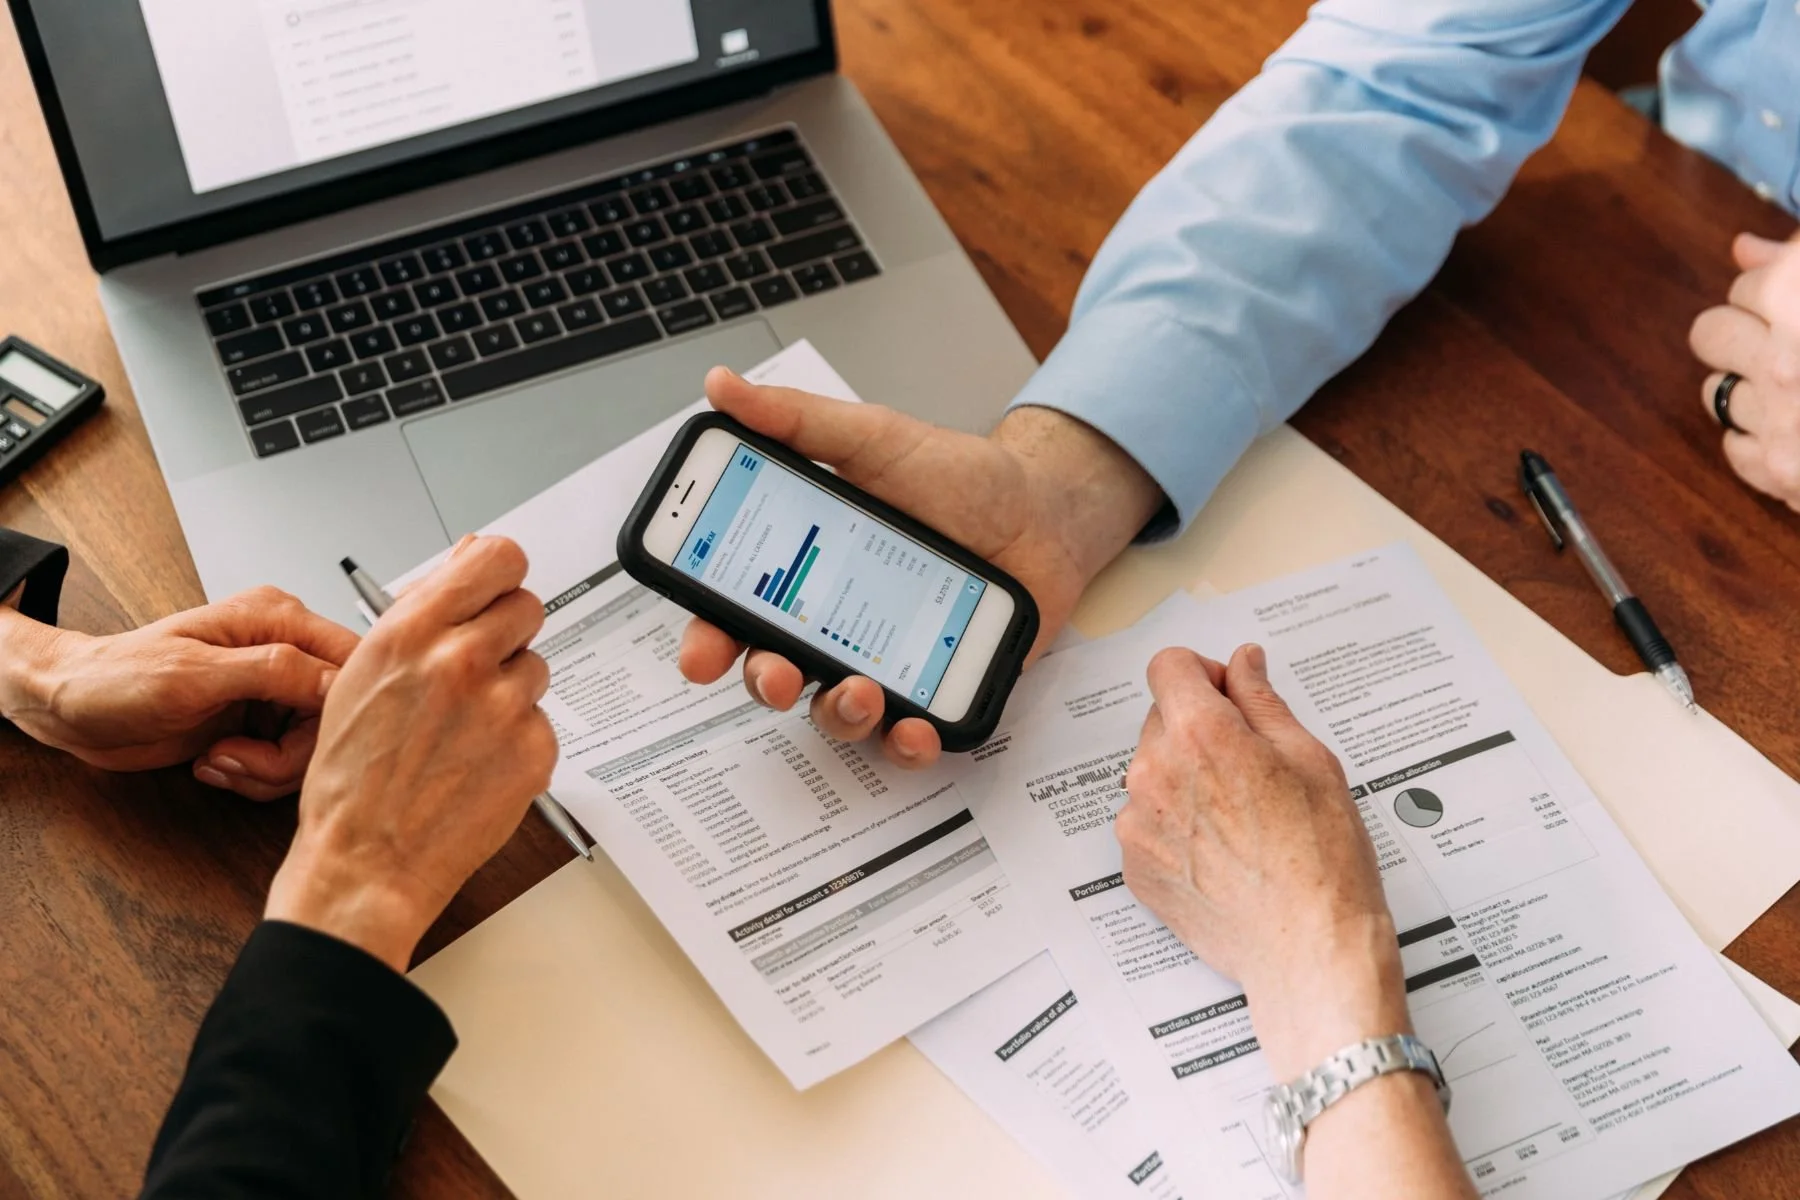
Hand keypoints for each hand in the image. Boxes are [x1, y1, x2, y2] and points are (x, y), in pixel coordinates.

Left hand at [0, 587, 358, 799]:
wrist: (74, 710)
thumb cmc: (117, 678)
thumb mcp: (196, 674)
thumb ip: (275, 671)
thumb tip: (338, 680)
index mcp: (278, 620)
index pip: (351, 662)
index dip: (342, 708)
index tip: (309, 739)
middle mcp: (285, 652)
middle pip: (336, 715)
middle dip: (293, 752)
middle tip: (241, 758)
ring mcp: (273, 692)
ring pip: (314, 746)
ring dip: (269, 769)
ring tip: (221, 760)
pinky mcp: (260, 724)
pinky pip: (288, 762)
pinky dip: (256, 775)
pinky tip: (218, 763)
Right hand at [265, 536, 555, 971]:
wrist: (365, 861)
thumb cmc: (352, 778)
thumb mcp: (363, 674)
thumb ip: (422, 610)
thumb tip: (468, 555)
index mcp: (412, 633)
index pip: (498, 558)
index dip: (499, 573)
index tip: (494, 589)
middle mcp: (461, 661)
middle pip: (527, 606)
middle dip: (504, 633)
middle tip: (472, 671)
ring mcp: (503, 706)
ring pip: (536, 666)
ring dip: (509, 689)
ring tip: (463, 730)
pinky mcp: (534, 749)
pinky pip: (542, 720)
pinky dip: (518, 738)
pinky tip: (477, 762)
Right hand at [679, 368, 1162, 768]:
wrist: (1044, 511)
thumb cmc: (959, 480)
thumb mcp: (876, 438)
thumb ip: (799, 421)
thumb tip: (723, 387)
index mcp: (805, 568)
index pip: (734, 611)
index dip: (707, 638)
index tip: (699, 651)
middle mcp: (835, 622)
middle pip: (775, 672)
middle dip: (763, 683)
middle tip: (775, 674)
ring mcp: (884, 662)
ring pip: (835, 714)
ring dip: (835, 714)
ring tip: (860, 692)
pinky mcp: (937, 691)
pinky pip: (907, 738)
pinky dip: (904, 745)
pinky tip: (913, 729)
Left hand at [1116, 645, 1404, 1080]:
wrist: (1309, 951)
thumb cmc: (1323, 859)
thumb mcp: (1309, 759)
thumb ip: (1262, 700)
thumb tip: (1242, 662)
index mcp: (1200, 735)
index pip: (1168, 666)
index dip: (1202, 674)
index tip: (1228, 695)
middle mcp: (1154, 773)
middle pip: (1161, 719)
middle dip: (1199, 727)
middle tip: (1251, 767)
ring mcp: (1138, 824)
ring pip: (1153, 772)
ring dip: (1185, 778)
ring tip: (1242, 819)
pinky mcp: (1135, 866)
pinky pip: (1147, 823)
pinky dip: (1176, 826)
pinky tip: (1223, 851)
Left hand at [1690, 230, 1799, 509]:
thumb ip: (1796, 258)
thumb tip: (1742, 246)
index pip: (1748, 279)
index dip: (1775, 292)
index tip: (1796, 304)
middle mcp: (1786, 356)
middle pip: (1711, 332)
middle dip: (1744, 336)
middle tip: (1791, 347)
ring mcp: (1781, 417)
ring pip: (1715, 390)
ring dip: (1750, 389)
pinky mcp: (1778, 470)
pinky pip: (1732, 446)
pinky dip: (1760, 440)